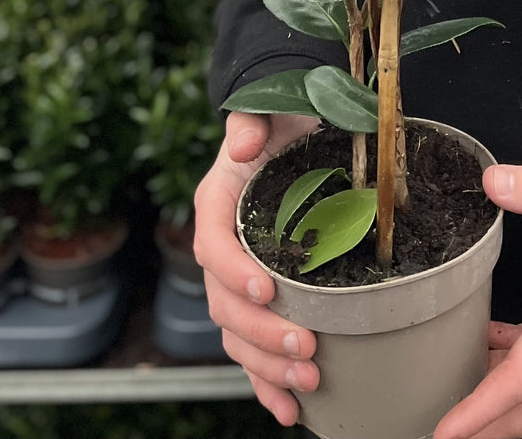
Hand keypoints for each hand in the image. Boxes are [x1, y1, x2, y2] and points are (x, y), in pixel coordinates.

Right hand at [194, 109, 319, 426]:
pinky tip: (290, 409)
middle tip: (306, 347)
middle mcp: (222, 250)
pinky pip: (253, 352)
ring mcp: (239, 282)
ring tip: (309, 380)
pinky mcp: (261, 303)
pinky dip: (267, 384)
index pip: (213, 246)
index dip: (235, 272)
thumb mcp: (268, 111)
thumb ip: (251, 120)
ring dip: (268, 366)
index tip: (267, 289)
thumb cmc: (283, 123)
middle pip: (226, 305)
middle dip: (263, 333)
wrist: (295, 135)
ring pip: (238, 337)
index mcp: (217, 206)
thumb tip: (245, 141)